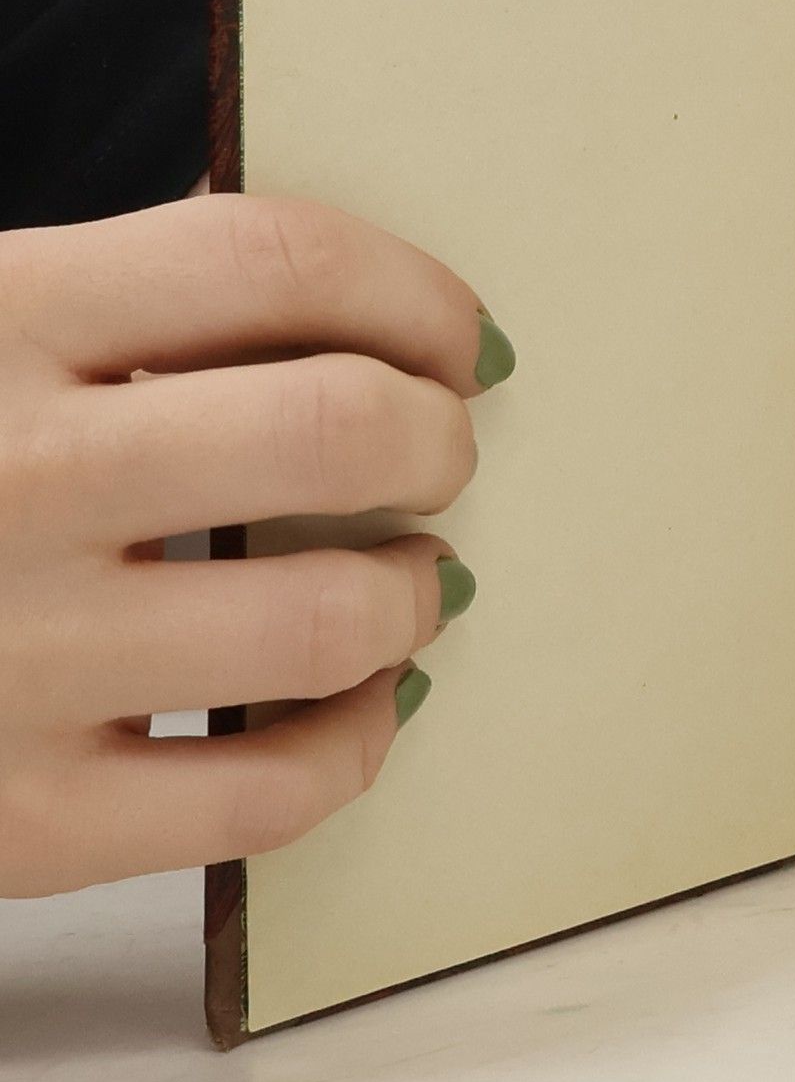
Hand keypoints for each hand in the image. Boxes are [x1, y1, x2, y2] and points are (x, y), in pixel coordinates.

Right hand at [0, 194, 511, 895]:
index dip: (415, 297)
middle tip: (437, 456)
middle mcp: (5, 478)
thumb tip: (348, 304)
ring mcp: (7, 659)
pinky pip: (267, 792)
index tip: (461, 342)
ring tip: (411, 584)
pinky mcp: (15, 819)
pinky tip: (356, 703)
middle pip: (333, 427)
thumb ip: (120, 301)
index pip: (273, 262)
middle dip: (435, 440)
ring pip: (325, 618)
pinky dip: (353, 743)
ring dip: (414, 597)